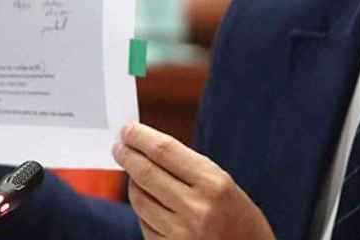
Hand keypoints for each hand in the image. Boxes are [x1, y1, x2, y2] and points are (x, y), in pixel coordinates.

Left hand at [113, 123, 274, 239]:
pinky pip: (144, 223)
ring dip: (133, 183)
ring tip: (135, 175)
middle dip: (127, 156)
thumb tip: (147, 148)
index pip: (164, 151)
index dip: (140, 137)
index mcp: (213, 184)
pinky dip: (143, 210)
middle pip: (146, 173)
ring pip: (139, 199)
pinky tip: (149, 202)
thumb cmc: (240, 220)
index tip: (128, 130)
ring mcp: (181, 234)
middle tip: (119, 147)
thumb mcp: (224, 184)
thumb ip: (188, 167)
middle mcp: (196, 209)